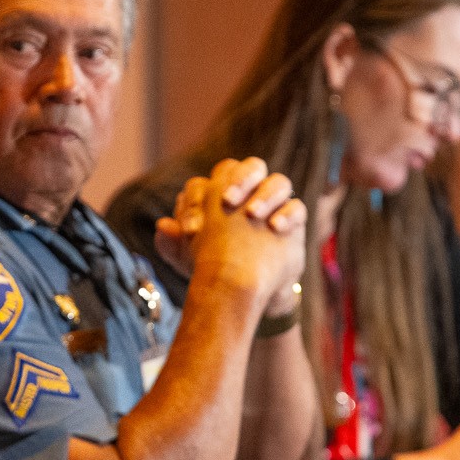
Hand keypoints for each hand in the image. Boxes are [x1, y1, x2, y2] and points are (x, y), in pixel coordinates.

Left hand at [153, 157, 305, 312]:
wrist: (243, 292)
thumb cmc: (213, 267)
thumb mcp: (188, 259)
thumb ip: (173, 242)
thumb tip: (162, 225)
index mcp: (221, 193)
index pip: (211, 181)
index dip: (198, 199)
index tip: (190, 229)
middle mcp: (250, 193)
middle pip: (252, 167)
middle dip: (240, 179)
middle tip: (227, 200)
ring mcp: (274, 205)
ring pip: (279, 182)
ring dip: (265, 194)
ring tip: (252, 214)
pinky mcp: (294, 223)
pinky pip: (297, 208)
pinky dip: (288, 214)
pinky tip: (275, 228)